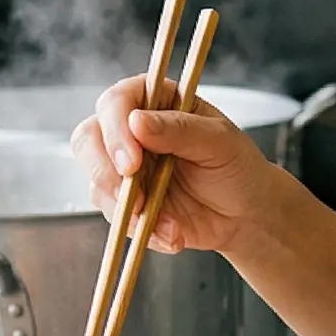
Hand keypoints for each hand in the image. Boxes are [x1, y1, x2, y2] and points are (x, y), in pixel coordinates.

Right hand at [69, 76, 286, 253]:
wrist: (247, 214)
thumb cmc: (238, 167)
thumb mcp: (219, 141)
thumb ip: (179, 129)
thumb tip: (136, 122)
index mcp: (156, 101)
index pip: (116, 102)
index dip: (115, 130)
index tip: (131, 162)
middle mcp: (133, 132)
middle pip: (88, 139)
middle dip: (104, 171)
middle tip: (135, 197)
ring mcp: (126, 168)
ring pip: (97, 183)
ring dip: (127, 209)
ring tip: (169, 223)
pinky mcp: (127, 202)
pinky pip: (116, 217)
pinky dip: (142, 230)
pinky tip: (173, 233)